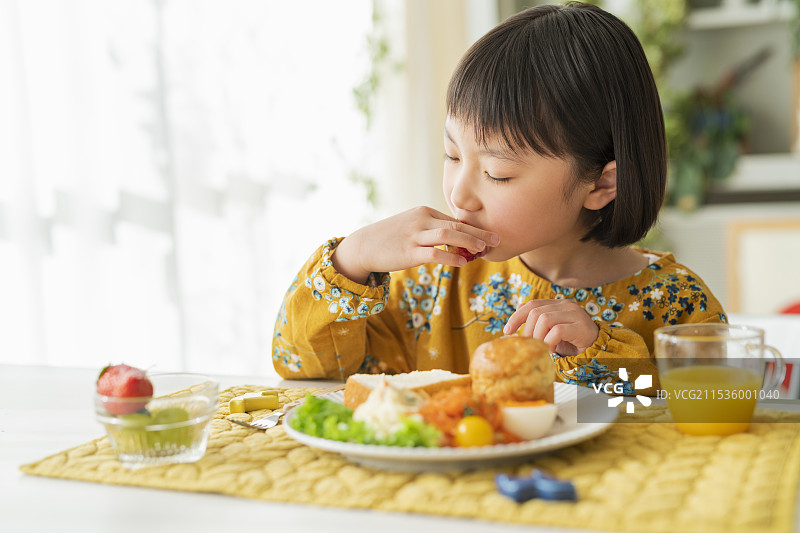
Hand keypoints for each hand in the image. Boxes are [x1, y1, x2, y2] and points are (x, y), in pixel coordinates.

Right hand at [332, 206, 499, 283]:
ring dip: (469, 242)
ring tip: (484, 249)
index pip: (454, 220)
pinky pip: (434, 253)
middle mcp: (421, 220)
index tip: (489, 238)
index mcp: (424, 212)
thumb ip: (432, 230)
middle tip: (497, 239)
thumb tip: (456, 238)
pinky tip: (462, 262)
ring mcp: (414, 235)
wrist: (363, 246)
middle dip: (479, 233)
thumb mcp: (412, 226)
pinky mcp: (408, 252)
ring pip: (448, 235)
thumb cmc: (390, 237)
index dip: (473, 230)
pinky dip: (450, 256)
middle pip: (456, 224)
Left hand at [503, 299, 598, 355]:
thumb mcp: (551, 331)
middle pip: (536, 312)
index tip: (507, 331)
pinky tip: (549, 351)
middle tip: (528, 346)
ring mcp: (574, 314)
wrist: (598, 348)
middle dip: (527, 330)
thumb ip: (537, 322)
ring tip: (539, 349)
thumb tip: (515, 317)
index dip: (517, 317)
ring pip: (545, 319)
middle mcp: (565, 305)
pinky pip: (557, 331)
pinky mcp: (581, 326)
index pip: (532, 304)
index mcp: (557, 304)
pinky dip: (549, 342)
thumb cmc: (571, 341)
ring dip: (538, 337)